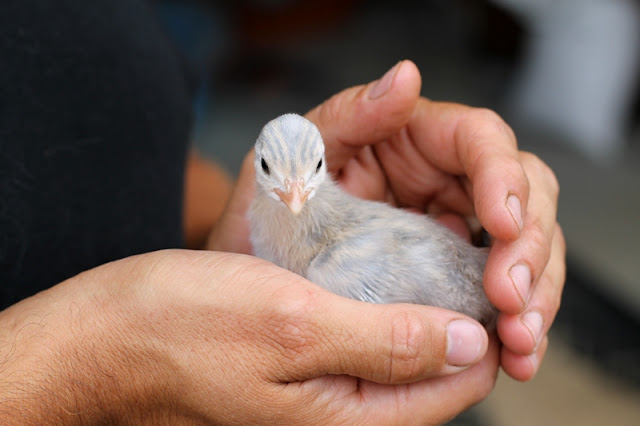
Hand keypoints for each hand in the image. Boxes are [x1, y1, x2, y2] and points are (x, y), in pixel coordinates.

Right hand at [0, 250, 497, 423]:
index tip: (489, 268)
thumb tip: (470, 342)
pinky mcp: (304, 360)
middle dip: (459, 311)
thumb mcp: (292, 324)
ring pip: (404, 347)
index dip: (485, 328)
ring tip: (426, 246)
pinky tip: (378, 258)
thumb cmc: (185, 327)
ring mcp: (325, 386)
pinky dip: (383, 296)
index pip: (458, 383)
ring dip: (422, 300)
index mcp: (351, 418)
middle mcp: (345, 410)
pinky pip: (366, 333)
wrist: (110, 334)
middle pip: (437, 368)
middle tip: (460, 247)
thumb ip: (385, 342)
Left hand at [210, 60, 565, 381]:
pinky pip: (501, 296)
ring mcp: (453, 230)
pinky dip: (517, 325)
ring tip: (520, 341)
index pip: (480, 139)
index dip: (505, 177)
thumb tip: (404, 77)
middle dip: (531, 248)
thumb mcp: (296, 155)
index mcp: (412, 139)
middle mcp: (443, 181)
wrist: (249, 269)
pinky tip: (515, 355)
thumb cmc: (270, 205)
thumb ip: (347, 115)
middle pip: (524, 196)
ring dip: (537, 295)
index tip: (502, 223)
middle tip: (509, 298)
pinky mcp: (452, 277)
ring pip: (525, 250)